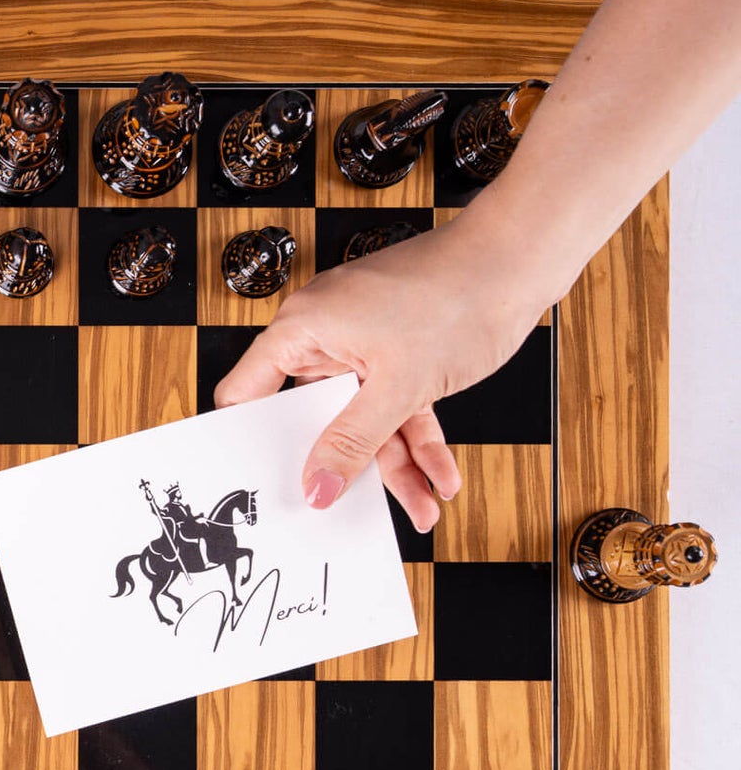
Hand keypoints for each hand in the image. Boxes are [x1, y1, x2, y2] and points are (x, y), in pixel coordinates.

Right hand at [213, 212, 554, 531]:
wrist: (521, 260)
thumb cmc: (455, 293)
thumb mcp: (399, 385)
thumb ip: (353, 441)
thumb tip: (318, 486)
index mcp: (303, 329)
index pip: (248, 392)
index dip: (251, 438)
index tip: (264, 481)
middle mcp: (327, 336)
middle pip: (317, 417)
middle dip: (342, 466)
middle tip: (343, 509)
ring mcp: (365, 345)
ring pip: (367, 420)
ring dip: (396, 464)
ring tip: (422, 504)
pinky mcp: (401, 355)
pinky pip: (400, 409)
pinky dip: (421, 440)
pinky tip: (441, 475)